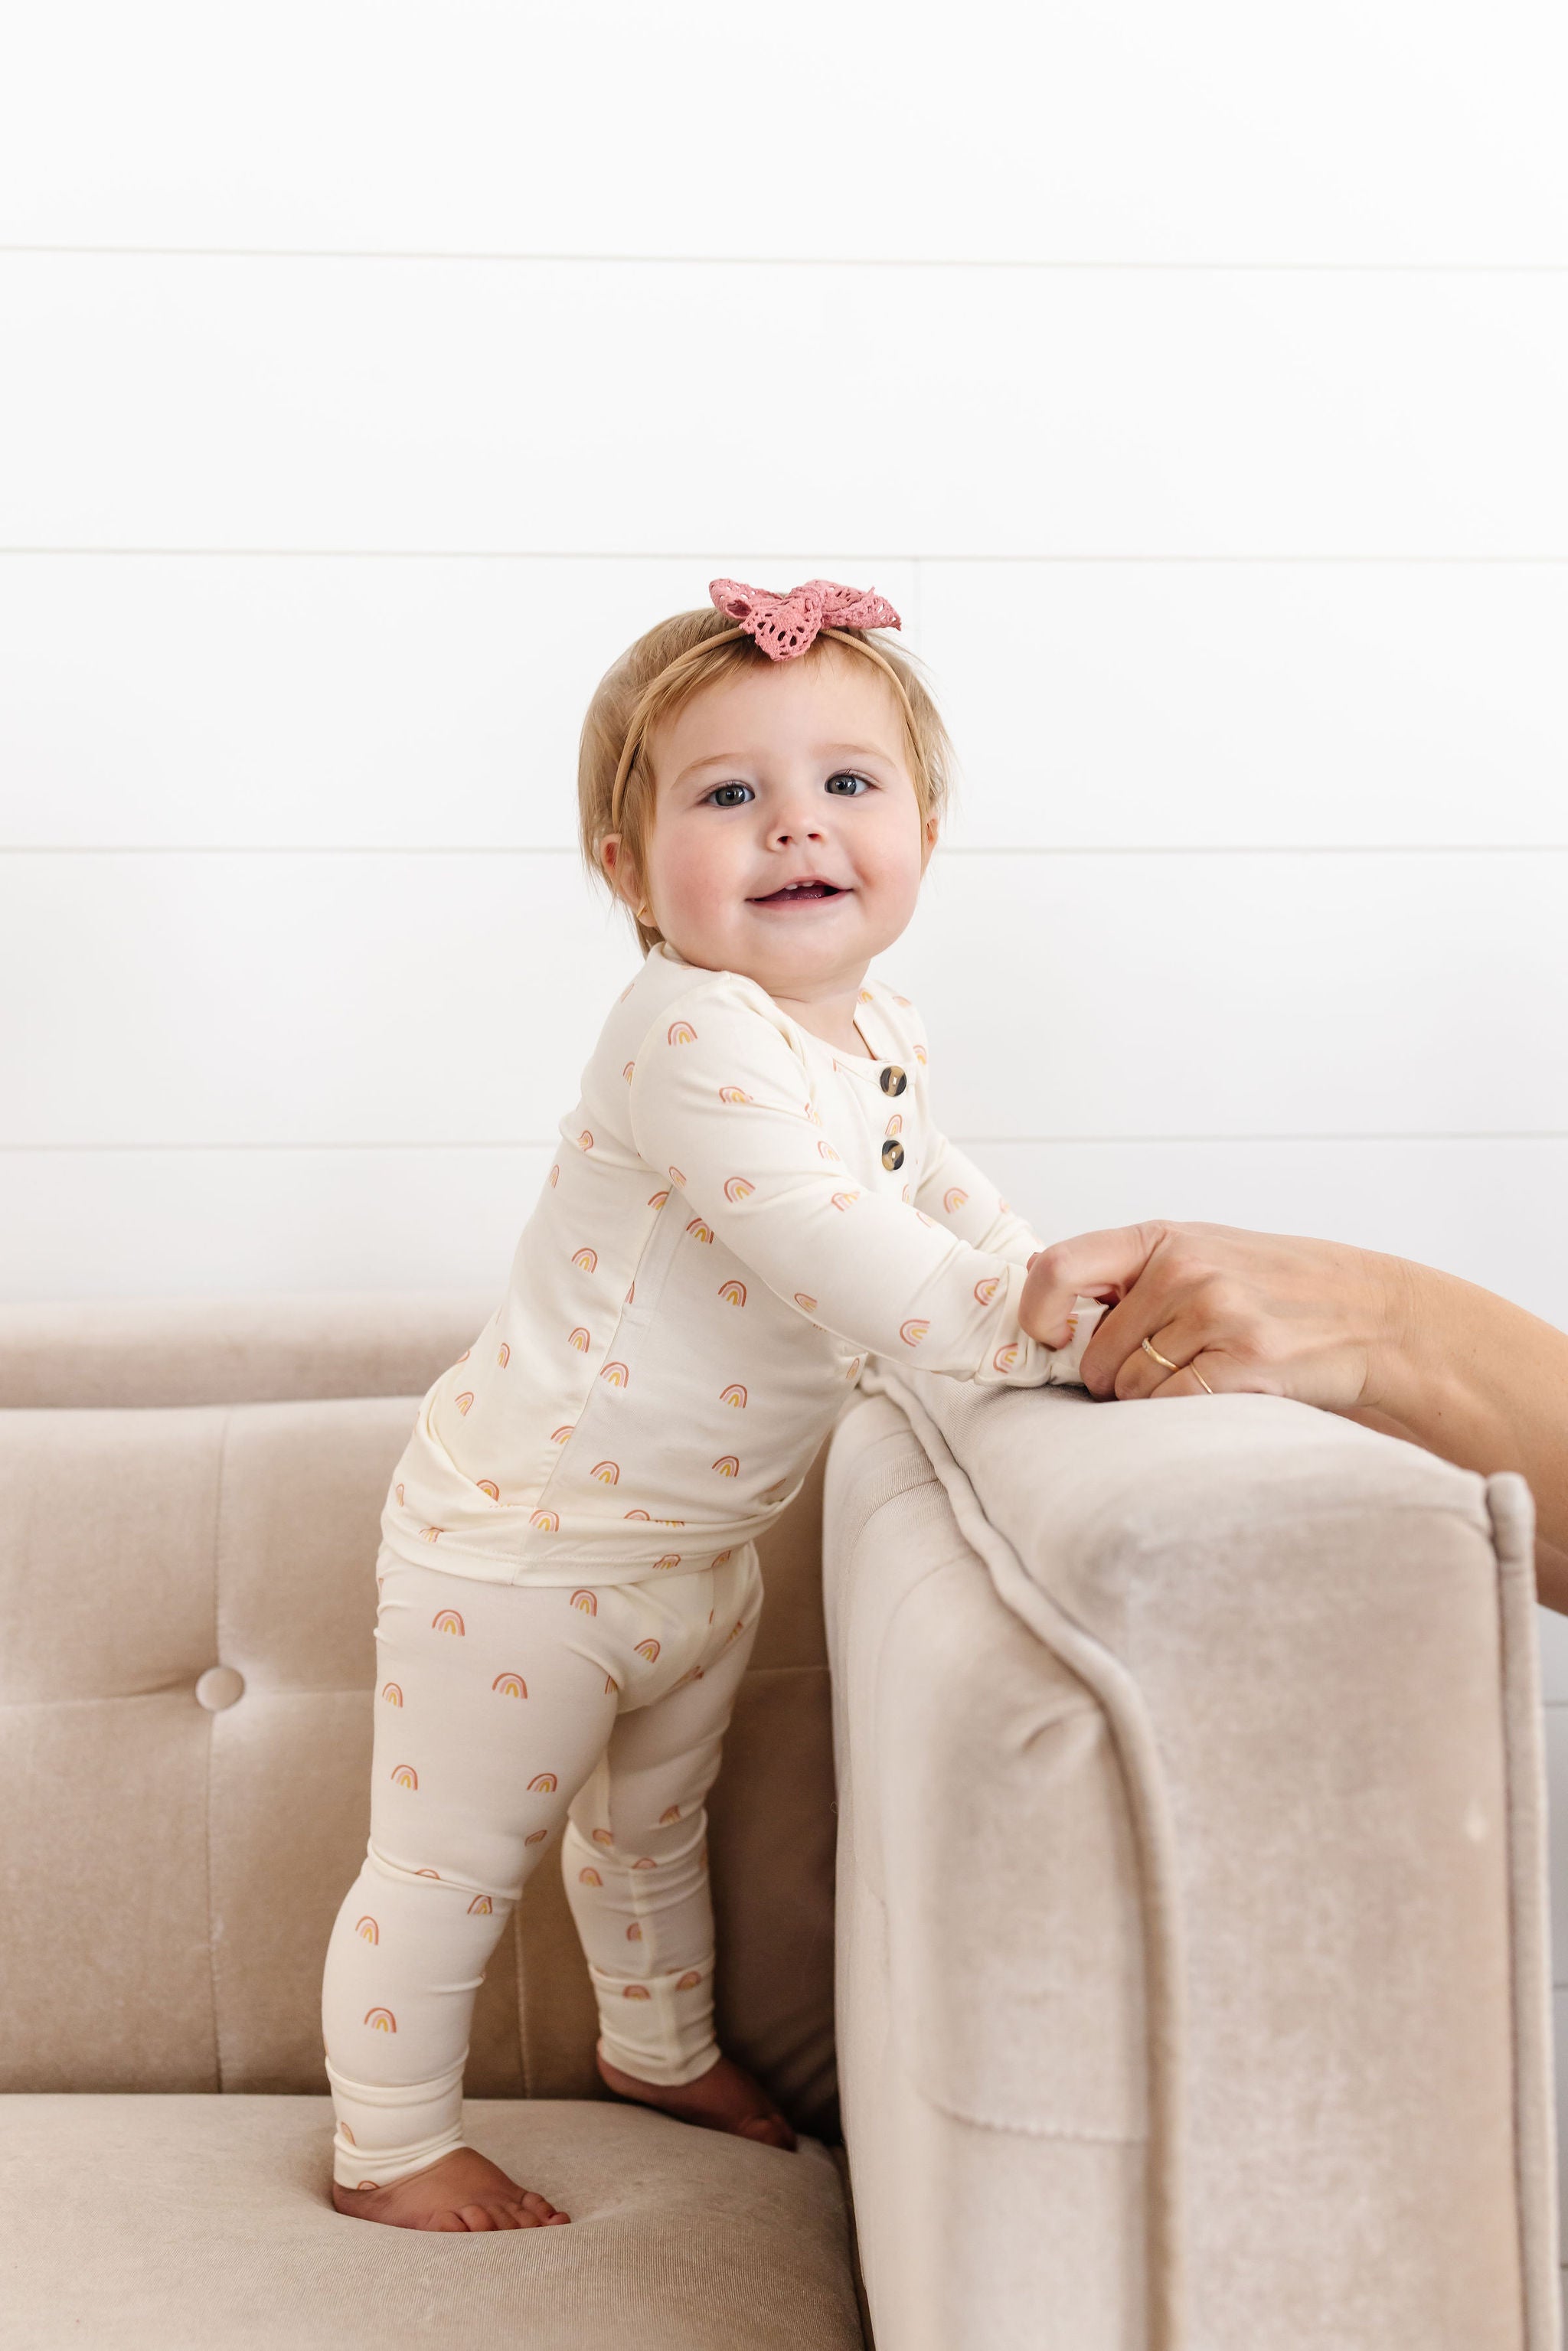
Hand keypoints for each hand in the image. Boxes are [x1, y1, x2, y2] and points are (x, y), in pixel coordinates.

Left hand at [1019, 1221, 1410, 1411]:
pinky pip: (1169, 1409)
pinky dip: (1181, 1416)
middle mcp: (1183, 1270)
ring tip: (1205, 1373)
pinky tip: (1219, 1393)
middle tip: (1166, 1367)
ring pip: (1129, 1389)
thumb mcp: (1203, 1251)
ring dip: (1152, 1400)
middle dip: (1114, 1377)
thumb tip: (1043, 1291)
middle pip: (1096, 1354)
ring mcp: (1215, 1314)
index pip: (1057, 1267)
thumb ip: (1130, 1271)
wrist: (1373, 1313)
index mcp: (1162, 1239)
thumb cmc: (1279, 1288)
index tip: (1052, 1340)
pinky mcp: (1242, 1362)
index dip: (1037, 1314)